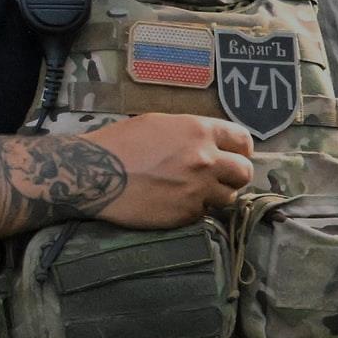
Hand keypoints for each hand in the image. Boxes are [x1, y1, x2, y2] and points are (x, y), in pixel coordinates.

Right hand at [83, 114, 253, 227]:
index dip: (241, 150)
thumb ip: (192, 133)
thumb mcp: (160, 124)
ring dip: (217, 196)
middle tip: (221, 179)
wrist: (92, 173)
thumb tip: (214, 144)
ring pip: (228, 197)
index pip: (243, 140)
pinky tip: (176, 203)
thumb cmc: (121, 143)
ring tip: (196, 192)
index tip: (236, 156)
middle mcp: (206, 159)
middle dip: (235, 176)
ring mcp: (198, 189)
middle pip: (244, 172)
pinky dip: (195, 210)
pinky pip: (204, 213)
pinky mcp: (187, 213)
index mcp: (199, 131)